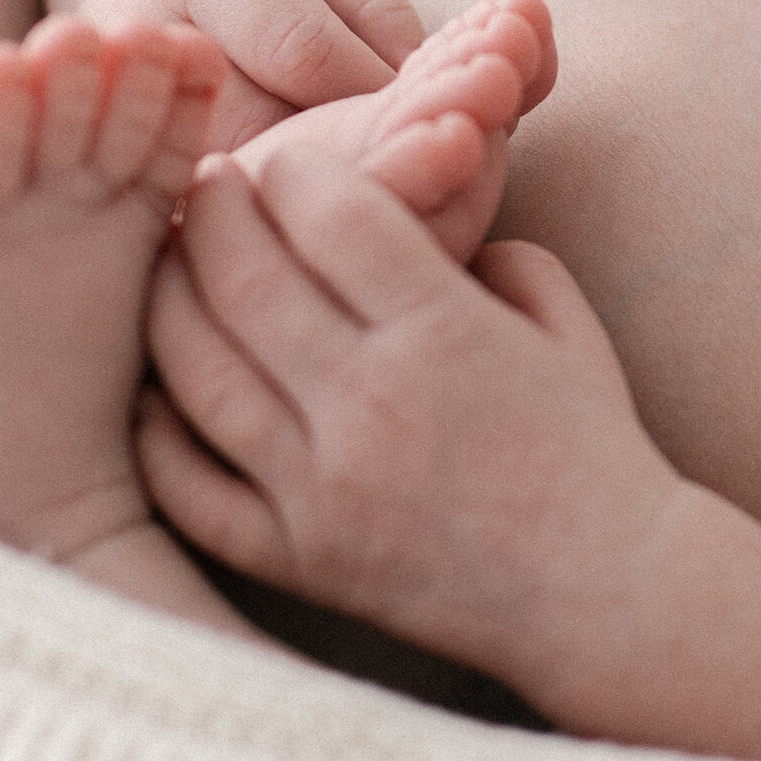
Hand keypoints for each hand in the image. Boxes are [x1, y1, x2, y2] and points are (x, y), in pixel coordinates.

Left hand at [138, 136, 669, 698]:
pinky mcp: (294, 558)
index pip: (333, 213)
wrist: (606, 596)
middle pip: (245, 274)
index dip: (296, 171)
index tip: (286, 165)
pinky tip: (154, 386)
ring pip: (196, 368)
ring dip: (167, 300)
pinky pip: (187, 485)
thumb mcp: (568, 329)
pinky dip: (154, 429)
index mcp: (446, 333)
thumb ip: (503, 260)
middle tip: (206, 185)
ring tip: (168, 266)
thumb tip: (434, 232)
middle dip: (214, 209)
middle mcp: (370, 403)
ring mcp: (320, 488)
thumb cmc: (594, 453)